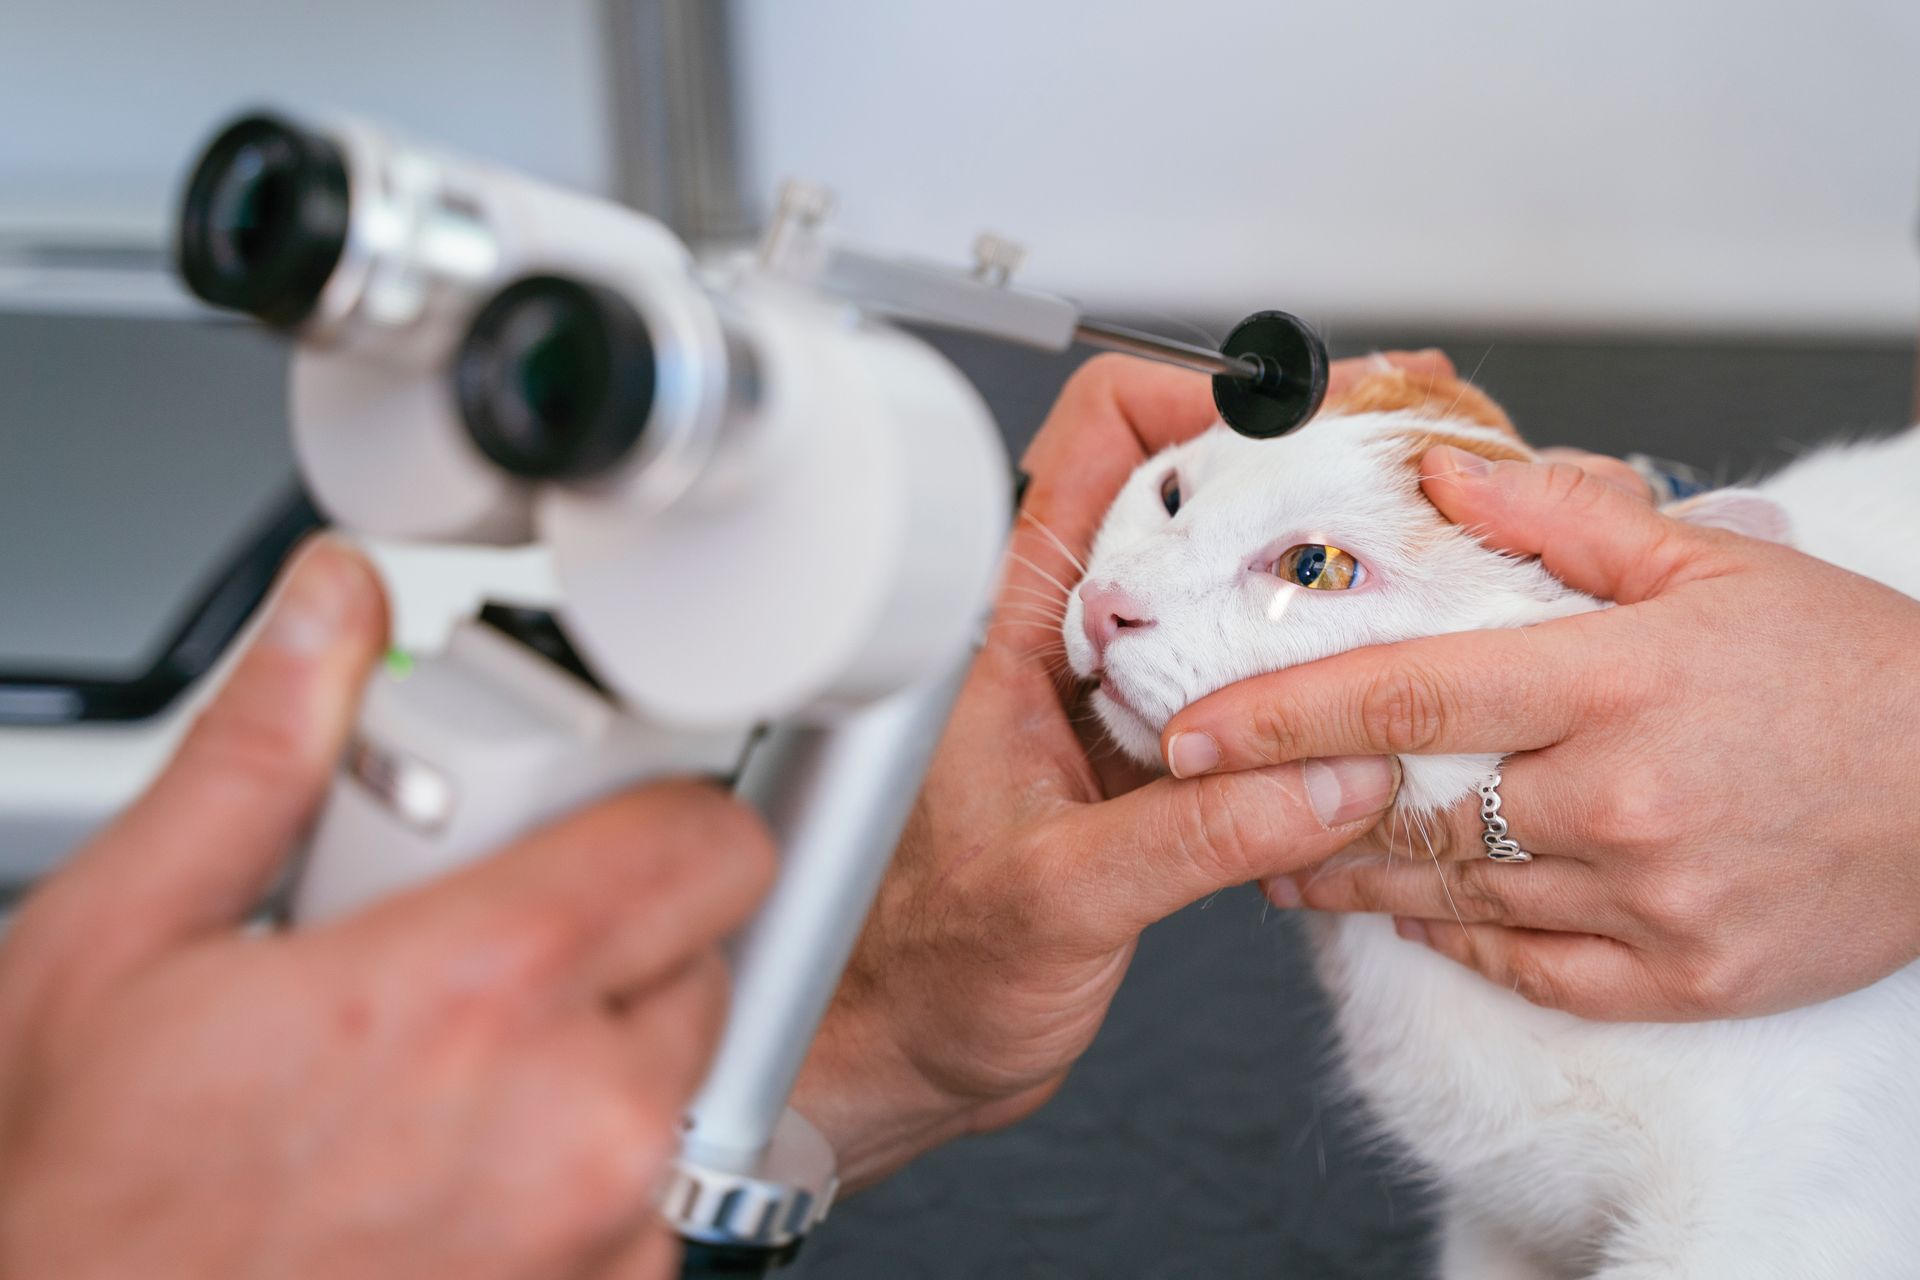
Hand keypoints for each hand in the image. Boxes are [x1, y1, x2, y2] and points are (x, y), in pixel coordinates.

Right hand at [0, 539, 772, 1279]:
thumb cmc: (76, 1201)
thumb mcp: (120, 943)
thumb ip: (260, 755)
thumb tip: (333, 611)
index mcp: (478, 997)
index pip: (711, 840)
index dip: (656, 807)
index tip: (595, 817)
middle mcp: (577, 1126)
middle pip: (701, 952)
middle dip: (607, 930)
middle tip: (474, 952)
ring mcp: (601, 1236)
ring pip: (677, 1076)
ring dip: (592, 1055)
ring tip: (441, 1076)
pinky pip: (649, 1193)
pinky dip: (578, 1166)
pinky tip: (452, 1168)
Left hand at [790, 352, 1458, 1187]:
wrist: (912, 1050)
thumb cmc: (930, 969)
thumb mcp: (1063, 897)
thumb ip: (1198, 836)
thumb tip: (1334, 776)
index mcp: (1009, 635)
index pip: (1092, 446)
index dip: (1189, 401)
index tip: (1293, 422)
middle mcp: (1064, 647)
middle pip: (1182, 502)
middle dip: (1283, 480)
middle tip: (1384, 486)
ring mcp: (1113, 700)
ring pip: (1220, 592)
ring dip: (1305, 581)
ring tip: (1401, 575)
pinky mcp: (1154, 762)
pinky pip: (1244, 685)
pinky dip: (1308, 678)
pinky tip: (1364, 692)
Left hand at [1163, 448, 1919, 1020]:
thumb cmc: (1855, 669)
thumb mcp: (1715, 564)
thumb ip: (1562, 518)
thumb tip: (1439, 468)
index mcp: (1614, 682)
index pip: (1402, 692)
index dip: (1278, 713)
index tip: (1190, 726)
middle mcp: (1617, 799)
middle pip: (1405, 810)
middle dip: (1294, 808)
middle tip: (1218, 797)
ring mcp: (1649, 902)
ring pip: (1453, 896)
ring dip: (1353, 879)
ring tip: (1285, 859)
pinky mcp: (1683, 980)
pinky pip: (1531, 970)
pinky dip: (1458, 940)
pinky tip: (1410, 916)